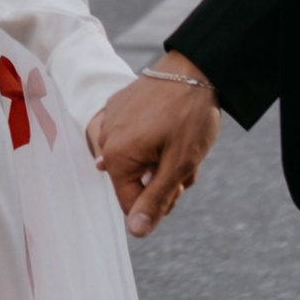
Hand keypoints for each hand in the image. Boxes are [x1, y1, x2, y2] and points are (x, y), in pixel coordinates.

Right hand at [88, 58, 219, 237]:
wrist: (194, 67)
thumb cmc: (188, 116)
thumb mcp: (178, 164)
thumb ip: (155, 200)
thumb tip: (137, 232)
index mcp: (115, 157)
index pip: (132, 205)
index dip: (160, 201)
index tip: (180, 183)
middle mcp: (105, 140)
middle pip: (134, 182)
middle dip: (161, 178)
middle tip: (184, 159)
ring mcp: (110, 121)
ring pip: (136, 161)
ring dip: (160, 160)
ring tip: (180, 143)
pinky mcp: (119, 107)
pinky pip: (132, 138)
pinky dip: (152, 140)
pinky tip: (168, 127)